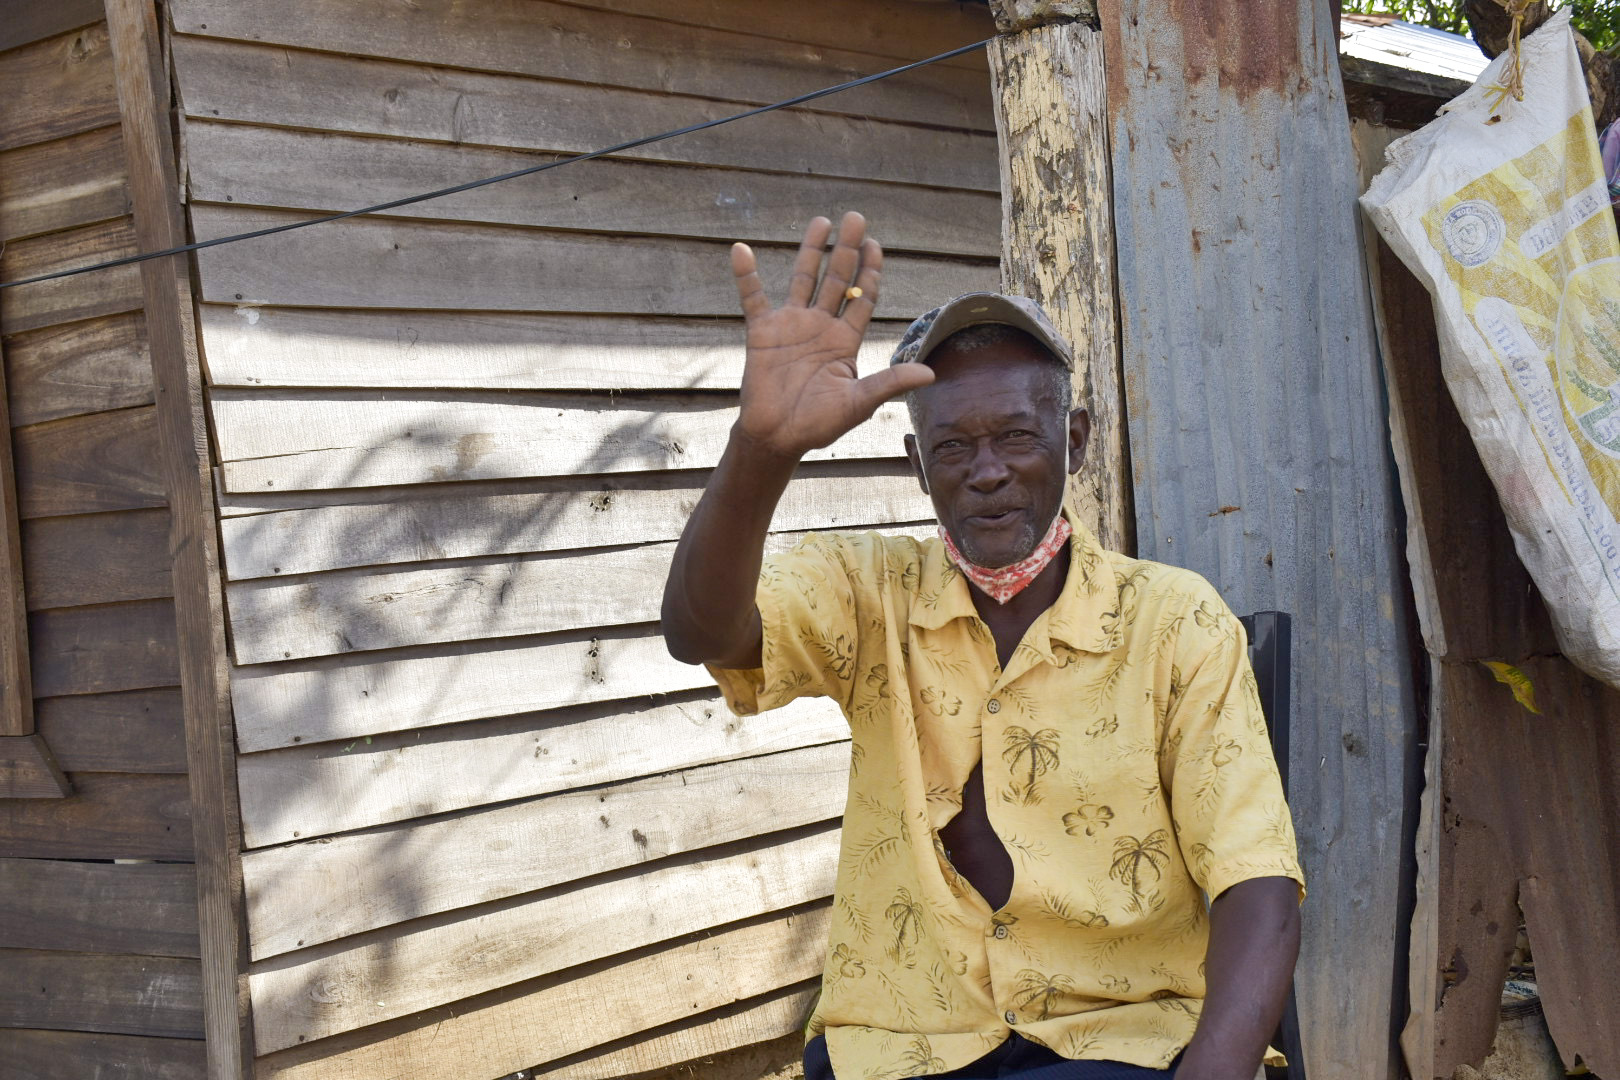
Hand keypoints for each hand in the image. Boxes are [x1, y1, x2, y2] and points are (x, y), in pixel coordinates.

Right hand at [731, 212, 934, 459]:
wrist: (777, 437)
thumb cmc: (819, 425)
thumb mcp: (858, 403)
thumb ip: (890, 382)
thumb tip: (930, 374)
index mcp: (845, 340)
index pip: (862, 298)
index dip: (870, 272)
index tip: (876, 246)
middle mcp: (821, 326)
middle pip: (837, 279)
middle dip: (848, 249)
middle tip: (856, 218)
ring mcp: (791, 326)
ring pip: (804, 279)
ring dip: (812, 250)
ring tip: (822, 221)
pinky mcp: (762, 332)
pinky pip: (752, 298)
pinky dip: (746, 275)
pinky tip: (741, 249)